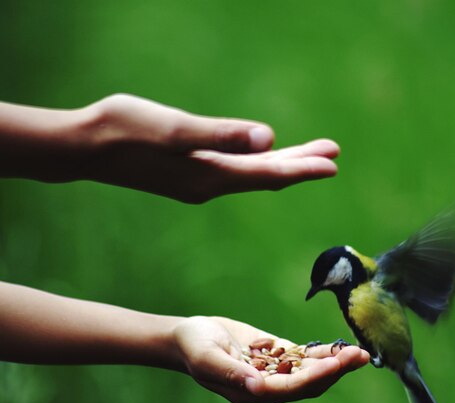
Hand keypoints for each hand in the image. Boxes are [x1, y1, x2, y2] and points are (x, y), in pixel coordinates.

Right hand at [81, 94, 339, 202]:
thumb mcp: (174, 129)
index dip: (303, 167)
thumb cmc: (123, 130)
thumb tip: (267, 139)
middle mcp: (209, 185)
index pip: (268, 173)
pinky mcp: (188, 176)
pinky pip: (235, 173)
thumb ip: (220, 135)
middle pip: (266, 176)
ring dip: (283, 164)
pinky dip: (258, 165)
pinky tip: (263, 157)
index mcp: (210, 175)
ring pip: (252, 175)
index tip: (333, 162)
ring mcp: (198, 183)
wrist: (84, 148)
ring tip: (311, 154)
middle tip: (333, 153)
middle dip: (301, 165)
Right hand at [173, 316, 369, 402]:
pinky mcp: (275, 356)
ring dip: (334, 362)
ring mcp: (273, 373)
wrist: (188, 337)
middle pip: (308, 384)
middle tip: (360, 356)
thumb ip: (232, 374)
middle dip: (335, 371)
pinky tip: (339, 348)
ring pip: (310, 372)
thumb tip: (257, 387)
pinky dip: (321, 353)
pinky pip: (302, 358)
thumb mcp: (208, 359)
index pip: (290, 388)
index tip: (336, 364)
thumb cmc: (194, 347)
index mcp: (252, 393)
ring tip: (359, 353)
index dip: (314, 377)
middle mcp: (267, 387)